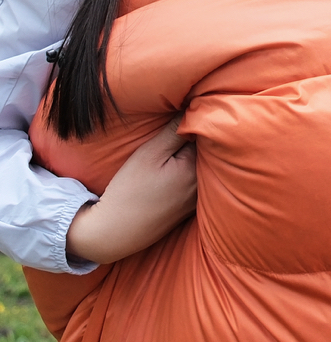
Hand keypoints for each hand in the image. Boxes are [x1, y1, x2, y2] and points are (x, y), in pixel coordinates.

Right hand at [64, 119, 196, 266]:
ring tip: (174, 149)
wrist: (114, 232)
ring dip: (192, 158)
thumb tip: (197, 108)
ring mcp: (196, 201)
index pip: (206, 137)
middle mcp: (202, 186)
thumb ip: (175, 131)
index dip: (196, 123)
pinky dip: (187, 176)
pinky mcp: (186, 211)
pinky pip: (193, 185)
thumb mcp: (149, 153)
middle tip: (179, 129)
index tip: (187, 112)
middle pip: (206, 154)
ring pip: (200, 170)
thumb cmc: (129, 190)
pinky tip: (170, 173)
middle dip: (196, 141)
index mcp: (196, 169)